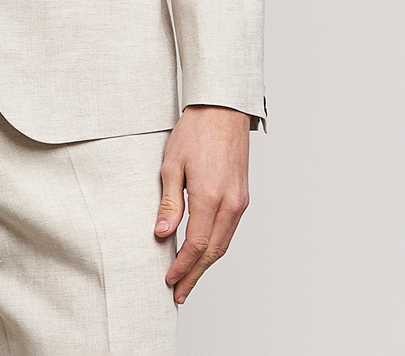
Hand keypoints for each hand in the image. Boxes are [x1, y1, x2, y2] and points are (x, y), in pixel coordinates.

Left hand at [154, 104, 250, 303]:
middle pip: (213, 252)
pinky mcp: (243, 197)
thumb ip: (169, 203)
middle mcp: (230, 204)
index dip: (182, 266)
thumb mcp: (171, 164)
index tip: (168, 280)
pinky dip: (216, 247)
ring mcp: (240, 202)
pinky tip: (204, 253)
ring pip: (224, 244)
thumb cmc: (195, 132)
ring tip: (189, 279)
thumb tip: (162, 234)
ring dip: (206, 265)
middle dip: (195, 276)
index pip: (195, 244)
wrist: (222, 110)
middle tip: (179, 294)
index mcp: (210, 196)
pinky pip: (230, 231)